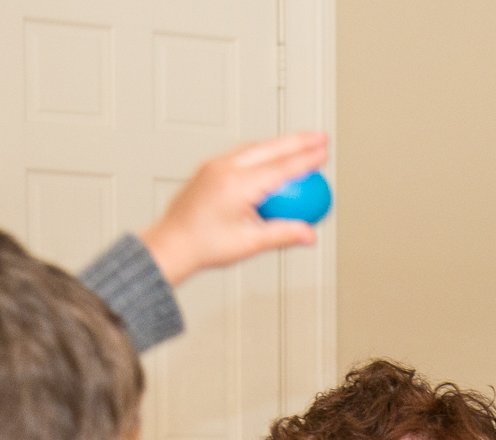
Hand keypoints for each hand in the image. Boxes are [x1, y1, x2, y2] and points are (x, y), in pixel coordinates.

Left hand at [139, 132, 330, 284]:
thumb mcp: (249, 244)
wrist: (170, 244)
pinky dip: (262, 152)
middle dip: (299, 140)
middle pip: (270, 147)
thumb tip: (309, 234)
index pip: (281, 166)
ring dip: (280, 143)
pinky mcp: (209, 169)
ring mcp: (214, 165)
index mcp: (236, 184)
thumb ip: (283, 235)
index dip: (306, 158)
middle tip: (321, 137)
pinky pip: (242, 154)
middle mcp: (224, 168)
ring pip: (255, 146)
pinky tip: (272, 158)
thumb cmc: (203, 246)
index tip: (325, 153)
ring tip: (302, 143)